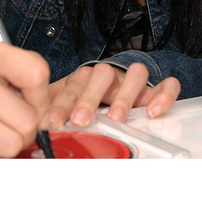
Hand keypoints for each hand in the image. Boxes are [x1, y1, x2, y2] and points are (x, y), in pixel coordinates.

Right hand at [0, 35, 50, 157]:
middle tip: (17, 121)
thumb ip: (39, 88)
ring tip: (1, 129)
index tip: (32, 100)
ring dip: (11, 144)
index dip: (42, 97)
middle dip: (28, 127)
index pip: (35, 75)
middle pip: (26, 119)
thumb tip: (50, 122)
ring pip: (9, 145)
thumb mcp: (15, 69)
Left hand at [47, 62, 180, 127]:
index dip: (61, 104)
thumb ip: (52, 112)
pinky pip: (167, 84)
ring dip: (125, 95)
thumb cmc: (85, 103)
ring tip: (117, 117)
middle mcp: (110, 76)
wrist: (109, 93)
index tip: (54, 122)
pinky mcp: (155, 89)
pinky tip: (154, 111)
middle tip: (82, 119)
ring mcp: (133, 80)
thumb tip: (34, 128)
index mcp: (84, 78)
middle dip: (90, 98)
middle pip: (101, 74)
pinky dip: (164, 95)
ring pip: (135, 73)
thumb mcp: (66, 106)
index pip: (73, 85)